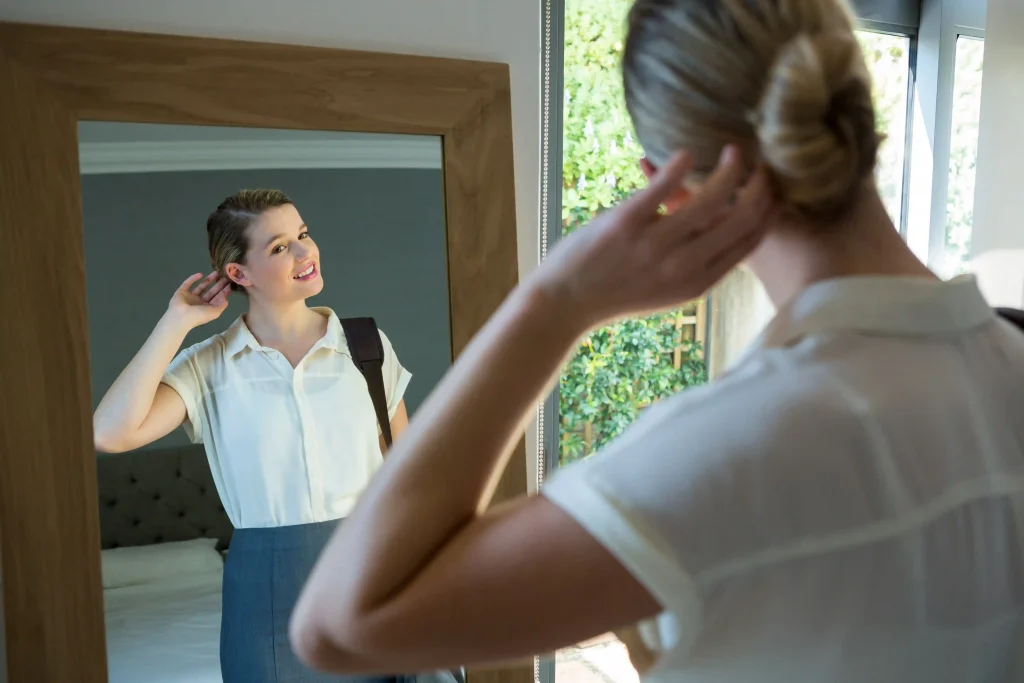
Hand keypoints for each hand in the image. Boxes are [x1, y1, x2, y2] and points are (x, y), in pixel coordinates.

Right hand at [166, 272, 230, 328]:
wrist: (180, 316)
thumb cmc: (199, 315)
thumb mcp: (215, 312)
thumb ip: (222, 305)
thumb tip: (226, 297)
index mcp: (207, 309)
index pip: (217, 299)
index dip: (224, 292)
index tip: (230, 283)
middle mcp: (199, 303)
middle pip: (211, 292)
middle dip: (218, 284)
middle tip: (226, 276)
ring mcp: (190, 297)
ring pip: (201, 286)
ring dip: (209, 280)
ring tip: (217, 272)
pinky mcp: (182, 292)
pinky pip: (188, 283)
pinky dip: (193, 279)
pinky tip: (200, 274)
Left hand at [530, 146, 775, 330]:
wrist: (565, 302)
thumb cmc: (617, 290)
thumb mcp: (667, 286)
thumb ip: (698, 258)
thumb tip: (725, 218)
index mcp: (697, 283)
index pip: (750, 242)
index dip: (769, 211)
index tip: (774, 188)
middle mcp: (682, 266)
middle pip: (742, 219)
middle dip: (759, 187)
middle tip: (761, 164)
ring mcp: (654, 245)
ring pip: (711, 199)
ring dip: (730, 168)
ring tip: (733, 151)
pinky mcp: (625, 224)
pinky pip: (663, 187)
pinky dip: (680, 164)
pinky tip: (687, 154)